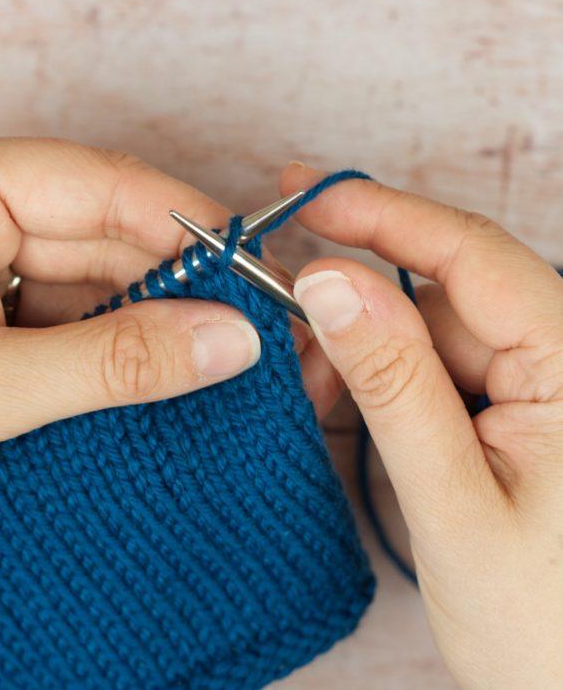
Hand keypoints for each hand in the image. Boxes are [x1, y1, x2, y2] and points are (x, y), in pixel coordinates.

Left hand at [0, 122, 268, 535]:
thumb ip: (115, 362)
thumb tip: (232, 340)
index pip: (101, 185)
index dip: (190, 229)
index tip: (258, 274)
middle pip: (105, 232)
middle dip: (179, 287)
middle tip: (250, 335)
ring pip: (94, 277)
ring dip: (151, 322)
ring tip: (216, 362)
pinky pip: (71, 311)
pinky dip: (115, 344)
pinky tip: (159, 373)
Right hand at [282, 162, 562, 688]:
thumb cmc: (544, 628)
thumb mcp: (451, 501)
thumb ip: (391, 383)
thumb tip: (327, 282)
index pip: (471, 255)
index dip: (382, 215)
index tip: (305, 195)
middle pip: (442, 291)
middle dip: (357, 305)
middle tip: (285, 333)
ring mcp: (536, 384)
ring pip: (431, 329)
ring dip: (366, 352)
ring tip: (319, 398)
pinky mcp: (511, 407)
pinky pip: (436, 366)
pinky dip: (385, 380)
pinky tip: (353, 410)